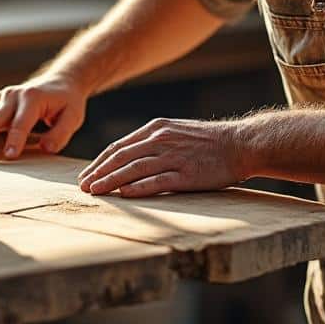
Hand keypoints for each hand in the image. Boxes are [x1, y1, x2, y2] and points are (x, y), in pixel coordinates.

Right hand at [0, 74, 86, 162]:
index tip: (9, 157)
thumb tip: (46, 149)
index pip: (20, 123)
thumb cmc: (67, 103)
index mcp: (32, 98)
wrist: (59, 82)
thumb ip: (61, 133)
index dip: (15, 140)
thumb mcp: (73, 117)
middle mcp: (13, 95)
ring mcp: (2, 98)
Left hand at [77, 117, 248, 196]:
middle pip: (120, 157)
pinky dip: (138, 188)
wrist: (241, 144)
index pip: (119, 147)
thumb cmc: (208, 142)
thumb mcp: (175, 132)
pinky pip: (157, 181)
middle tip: (83, 186)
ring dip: (110, 181)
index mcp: (156, 129)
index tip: (87, 174)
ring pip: (133, 169)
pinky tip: (123, 194)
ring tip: (95, 191)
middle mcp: (160, 140)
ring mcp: (173, 156)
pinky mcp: (186, 174)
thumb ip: (152, 142)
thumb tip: (127, 158)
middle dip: (99, 172)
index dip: (100, 162)